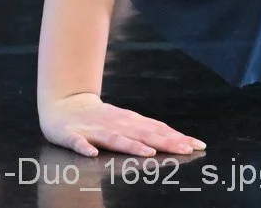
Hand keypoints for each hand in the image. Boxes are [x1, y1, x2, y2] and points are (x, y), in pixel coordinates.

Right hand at [39, 91, 203, 158]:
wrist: (62, 105)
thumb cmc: (99, 119)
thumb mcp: (124, 123)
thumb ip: (146, 132)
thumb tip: (177, 141)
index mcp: (129, 122)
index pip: (157, 130)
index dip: (177, 137)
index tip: (198, 146)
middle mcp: (115, 124)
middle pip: (142, 134)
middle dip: (164, 142)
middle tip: (186, 149)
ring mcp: (93, 129)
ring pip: (114, 139)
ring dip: (131, 146)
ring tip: (148, 153)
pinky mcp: (72, 134)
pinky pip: (77, 142)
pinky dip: (84, 147)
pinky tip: (91, 154)